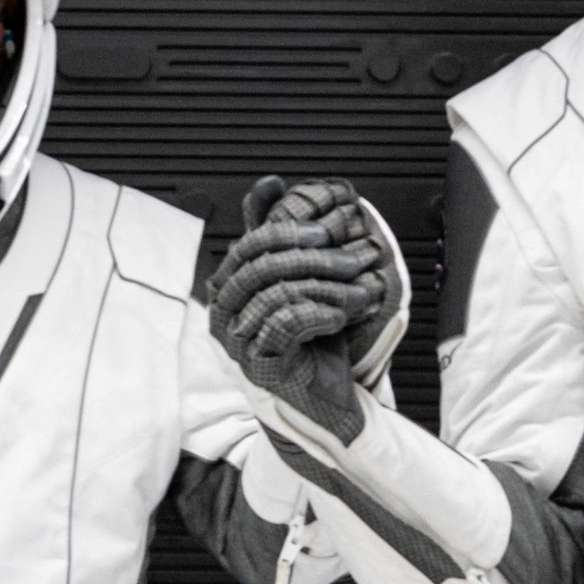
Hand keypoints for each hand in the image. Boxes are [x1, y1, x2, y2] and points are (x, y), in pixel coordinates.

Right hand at [211, 175, 398, 444]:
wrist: (323, 401)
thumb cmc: (309, 341)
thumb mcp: (293, 280)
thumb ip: (277, 236)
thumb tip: (269, 182)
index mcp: (226, 290)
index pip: (248, 247)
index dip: (289, 233)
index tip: (327, 231)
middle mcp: (223, 317)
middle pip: (261, 269)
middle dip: (314, 259)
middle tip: (353, 260)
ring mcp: (237, 345)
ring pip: (277, 295)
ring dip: (327, 288)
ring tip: (360, 291)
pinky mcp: (261, 369)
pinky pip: (286, 326)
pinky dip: (320, 314)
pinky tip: (340, 316)